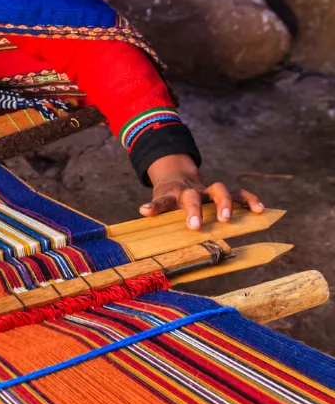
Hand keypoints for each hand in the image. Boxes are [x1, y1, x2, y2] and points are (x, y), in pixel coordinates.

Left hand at [140, 153, 263, 229]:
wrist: (176, 178)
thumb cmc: (168, 199)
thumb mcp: (158, 204)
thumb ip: (156, 211)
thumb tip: (143, 214)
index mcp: (170, 196)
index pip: (162, 201)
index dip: (154, 207)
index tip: (145, 211)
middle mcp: (190, 191)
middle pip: (192, 195)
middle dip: (194, 209)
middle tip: (195, 226)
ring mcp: (206, 191)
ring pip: (218, 190)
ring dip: (224, 203)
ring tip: (226, 219)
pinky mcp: (221, 194)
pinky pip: (238, 194)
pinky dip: (249, 200)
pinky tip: (260, 209)